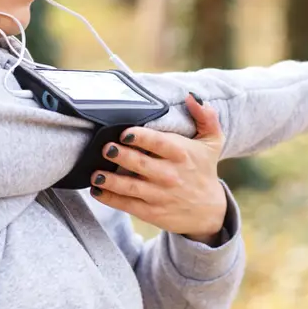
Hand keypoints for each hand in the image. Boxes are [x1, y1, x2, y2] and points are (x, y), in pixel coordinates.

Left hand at [90, 95, 227, 243]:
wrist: (209, 211)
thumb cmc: (204, 169)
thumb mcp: (212, 142)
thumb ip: (205, 117)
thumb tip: (191, 96)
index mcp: (182, 154)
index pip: (159, 143)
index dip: (140, 137)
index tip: (124, 133)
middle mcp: (170, 175)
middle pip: (140, 164)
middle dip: (120, 156)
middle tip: (105, 148)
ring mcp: (160, 195)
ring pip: (130, 187)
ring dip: (110, 180)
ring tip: (95, 173)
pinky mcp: (151, 212)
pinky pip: (127, 205)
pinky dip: (110, 198)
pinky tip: (96, 190)